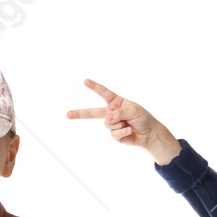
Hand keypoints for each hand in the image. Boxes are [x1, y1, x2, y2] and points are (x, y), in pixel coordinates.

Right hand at [66, 79, 181, 163]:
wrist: (149, 134)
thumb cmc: (143, 118)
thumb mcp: (133, 110)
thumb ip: (119, 112)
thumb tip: (107, 119)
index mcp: (116, 102)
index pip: (104, 93)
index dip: (95, 87)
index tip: (85, 81)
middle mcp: (112, 112)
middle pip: (93, 113)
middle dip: (80, 113)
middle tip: (67, 114)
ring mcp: (112, 124)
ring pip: (108, 124)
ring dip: (119, 124)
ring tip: (129, 123)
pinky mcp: (115, 135)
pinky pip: (114, 133)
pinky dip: (122, 132)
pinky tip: (129, 130)